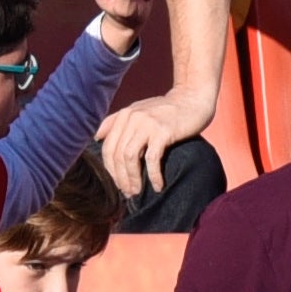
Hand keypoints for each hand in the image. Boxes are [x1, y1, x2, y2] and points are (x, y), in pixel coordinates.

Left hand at [96, 87, 214, 198]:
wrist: (194, 99)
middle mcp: (132, 118)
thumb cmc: (168, 109)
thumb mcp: (139, 110)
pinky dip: (153, 175)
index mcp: (124, 115)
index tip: (119, 184)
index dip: (111, 170)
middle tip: (128, 192)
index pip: (108, 148)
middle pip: (117, 155)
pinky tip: (158, 186)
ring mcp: (147, 124)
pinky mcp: (163, 131)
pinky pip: (152, 159)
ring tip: (138, 191)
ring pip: (130, 157)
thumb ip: (117, 121)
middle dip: (120, 178)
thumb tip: (96, 137)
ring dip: (132, 178)